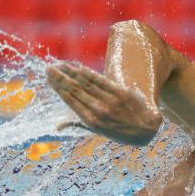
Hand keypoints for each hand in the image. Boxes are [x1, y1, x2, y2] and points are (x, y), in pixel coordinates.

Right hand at [46, 63, 161, 145]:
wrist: (146, 128)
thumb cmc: (120, 130)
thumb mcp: (99, 131)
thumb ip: (78, 124)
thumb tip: (57, 126)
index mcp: (92, 121)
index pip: (71, 100)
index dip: (58, 88)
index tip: (49, 78)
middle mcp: (99, 111)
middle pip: (75, 90)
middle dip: (60, 78)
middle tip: (48, 68)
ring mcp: (110, 101)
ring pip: (86, 83)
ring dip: (71, 72)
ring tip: (60, 65)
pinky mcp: (121, 93)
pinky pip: (101, 80)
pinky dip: (88, 73)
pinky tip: (78, 66)